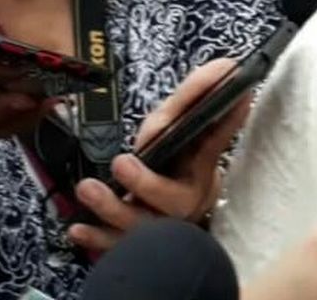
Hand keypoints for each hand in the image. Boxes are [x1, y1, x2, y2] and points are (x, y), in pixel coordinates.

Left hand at [69, 58, 249, 251]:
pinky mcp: (135, 243)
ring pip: (141, 227)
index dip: (228, 122)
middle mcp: (184, 200)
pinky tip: (77, 228)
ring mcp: (159, 225)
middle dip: (146, 184)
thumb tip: (223, 68)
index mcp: (200, 169)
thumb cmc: (176, 164)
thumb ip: (192, 99)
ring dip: (112, 208)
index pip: (217, 141)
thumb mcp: (181, 127)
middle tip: (122, 162)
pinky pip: (116, 248)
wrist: (174, 208)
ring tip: (87, 188)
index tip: (238, 98)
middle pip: (173, 202)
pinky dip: (96, 239)